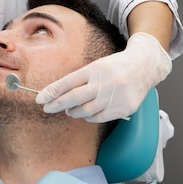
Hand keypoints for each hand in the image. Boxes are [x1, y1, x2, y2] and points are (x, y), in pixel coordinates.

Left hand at [36, 32, 171, 121]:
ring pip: (85, 111)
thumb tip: (57, 93)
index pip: (68, 82)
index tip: (40, 99)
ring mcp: (114, 97)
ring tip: (68, 109)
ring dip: (73, 111)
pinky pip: (99, 118)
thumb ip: (79, 79)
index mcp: (95, 69)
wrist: (143, 67)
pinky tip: (85, 113)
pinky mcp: (123, 108)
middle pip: (74, 98)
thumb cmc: (115, 66)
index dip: (52, 92)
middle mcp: (104, 83)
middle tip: (47, 108)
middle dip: (57, 104)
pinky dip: (88, 117)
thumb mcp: (96, 66)